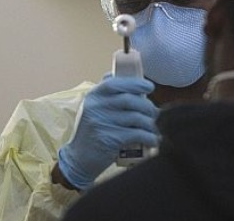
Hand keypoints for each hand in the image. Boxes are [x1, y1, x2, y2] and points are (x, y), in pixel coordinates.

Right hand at [57, 75, 156, 189]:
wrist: (79, 159)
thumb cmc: (91, 132)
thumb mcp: (93, 108)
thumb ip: (105, 93)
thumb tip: (120, 74)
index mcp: (93, 96)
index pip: (115, 83)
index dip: (135, 83)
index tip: (149, 87)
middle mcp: (96, 107)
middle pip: (129, 100)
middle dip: (147, 106)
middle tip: (154, 112)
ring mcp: (102, 123)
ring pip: (136, 117)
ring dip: (150, 123)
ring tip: (154, 127)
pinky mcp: (110, 139)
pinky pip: (137, 134)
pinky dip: (149, 137)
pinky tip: (153, 140)